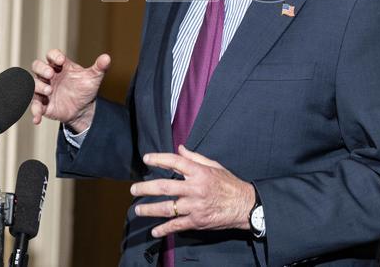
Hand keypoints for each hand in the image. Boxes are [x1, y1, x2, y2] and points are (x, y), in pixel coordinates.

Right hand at [30, 49, 110, 131]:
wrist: (83, 109)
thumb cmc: (84, 89)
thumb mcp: (93, 78)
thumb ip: (99, 67)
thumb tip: (107, 58)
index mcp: (60, 66)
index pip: (52, 55)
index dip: (54, 56)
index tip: (61, 61)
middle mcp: (49, 76)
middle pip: (37, 66)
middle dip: (41, 69)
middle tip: (50, 75)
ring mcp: (44, 89)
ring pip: (32, 84)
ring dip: (38, 86)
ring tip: (49, 91)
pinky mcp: (42, 103)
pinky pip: (34, 106)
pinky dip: (34, 112)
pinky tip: (37, 119)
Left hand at [130, 145, 254, 237]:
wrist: (245, 206)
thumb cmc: (229, 184)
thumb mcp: (214, 166)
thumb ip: (195, 158)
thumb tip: (180, 149)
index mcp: (199, 172)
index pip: (175, 162)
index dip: (159, 159)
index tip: (146, 159)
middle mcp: (195, 188)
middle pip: (165, 186)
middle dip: (146, 188)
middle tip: (134, 189)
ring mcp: (195, 206)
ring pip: (167, 208)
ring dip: (150, 209)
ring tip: (138, 210)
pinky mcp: (197, 221)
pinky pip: (177, 225)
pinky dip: (164, 229)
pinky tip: (154, 231)